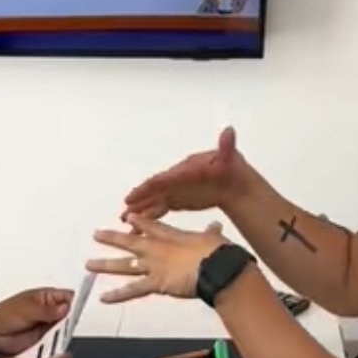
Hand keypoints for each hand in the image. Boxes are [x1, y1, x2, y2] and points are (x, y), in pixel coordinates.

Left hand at [0, 288, 72, 355]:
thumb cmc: (4, 315)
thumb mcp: (26, 309)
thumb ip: (47, 310)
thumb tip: (66, 307)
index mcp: (46, 297)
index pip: (68, 296)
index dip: (75, 301)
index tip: (78, 310)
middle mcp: (50, 311)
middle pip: (70, 314)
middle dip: (73, 320)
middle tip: (71, 326)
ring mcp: (48, 327)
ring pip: (65, 330)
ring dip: (66, 334)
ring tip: (64, 338)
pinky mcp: (44, 341)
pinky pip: (56, 343)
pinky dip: (59, 346)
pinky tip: (59, 348)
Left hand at [86, 214, 227, 302]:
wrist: (216, 267)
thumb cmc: (217, 252)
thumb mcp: (214, 238)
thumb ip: (211, 233)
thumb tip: (217, 226)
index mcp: (171, 236)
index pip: (151, 227)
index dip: (139, 222)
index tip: (128, 217)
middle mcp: (157, 249)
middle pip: (129, 241)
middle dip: (112, 238)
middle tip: (96, 235)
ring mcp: (153, 266)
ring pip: (124, 265)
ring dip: (105, 265)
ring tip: (88, 265)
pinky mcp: (155, 283)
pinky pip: (133, 291)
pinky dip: (117, 295)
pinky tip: (103, 298)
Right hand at [123, 127, 246, 218]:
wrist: (234, 181)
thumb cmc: (230, 169)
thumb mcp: (229, 158)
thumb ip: (225, 147)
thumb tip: (229, 131)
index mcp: (184, 170)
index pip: (161, 180)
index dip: (146, 189)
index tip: (131, 197)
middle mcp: (175, 179)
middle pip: (153, 191)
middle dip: (138, 202)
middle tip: (124, 214)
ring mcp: (175, 190)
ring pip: (154, 202)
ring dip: (140, 211)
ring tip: (125, 220)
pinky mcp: (178, 200)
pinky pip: (161, 209)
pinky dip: (151, 217)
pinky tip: (140, 227)